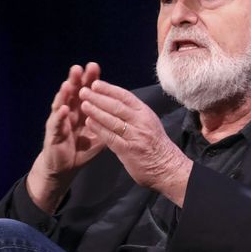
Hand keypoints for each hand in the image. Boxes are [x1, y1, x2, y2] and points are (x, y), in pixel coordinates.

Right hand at [26, 62, 104, 212]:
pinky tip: (64, 108)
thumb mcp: (98, 136)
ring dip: (65, 94)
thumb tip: (123, 116)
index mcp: (81, 111)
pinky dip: (60, 116)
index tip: (95, 67)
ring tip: (70, 83)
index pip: (86, 92)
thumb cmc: (80, 149)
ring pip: (62, 104)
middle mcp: (69, 113)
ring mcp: (59, 122)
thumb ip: (107, 124)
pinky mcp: (53, 134)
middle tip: (81, 67)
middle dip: (77, 80)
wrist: (65, 167)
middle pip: (73, 93)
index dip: (89, 80)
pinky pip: (57, 124)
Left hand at [79, 79, 192, 206]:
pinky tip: (89, 123)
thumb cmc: (155, 145)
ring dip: (96, 111)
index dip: (109, 89)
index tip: (95, 83)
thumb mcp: (149, 123)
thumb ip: (134, 114)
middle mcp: (141, 122)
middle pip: (117, 106)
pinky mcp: (129, 150)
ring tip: (83, 104)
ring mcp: (135, 136)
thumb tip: (116, 102)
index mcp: (145, 113)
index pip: (125, 97)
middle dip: (98, 97)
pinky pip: (111, 137)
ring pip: (112, 120)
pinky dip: (99, 129)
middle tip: (84, 91)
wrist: (168, 168)